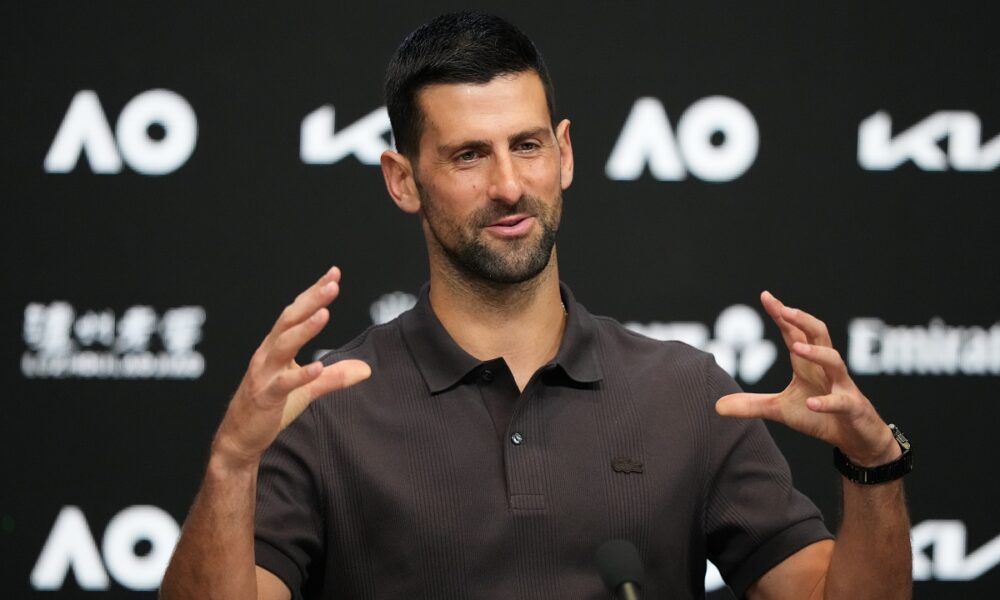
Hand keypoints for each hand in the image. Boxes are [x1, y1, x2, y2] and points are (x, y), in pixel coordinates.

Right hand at [212, 267, 370, 469]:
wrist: (240, 438)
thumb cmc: (270, 408)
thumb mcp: (307, 389)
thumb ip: (334, 377)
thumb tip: (366, 369)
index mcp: (275, 347)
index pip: (296, 313)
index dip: (313, 293)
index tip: (334, 274)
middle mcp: (267, 354)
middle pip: (289, 320)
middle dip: (311, 300)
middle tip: (332, 284)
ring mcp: (264, 374)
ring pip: (283, 345)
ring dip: (304, 329)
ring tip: (324, 313)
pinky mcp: (266, 397)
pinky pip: (283, 384)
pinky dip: (300, 375)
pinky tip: (318, 367)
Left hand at [715, 291, 897, 465]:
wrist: (856, 438)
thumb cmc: (820, 417)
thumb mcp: (781, 410)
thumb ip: (752, 404)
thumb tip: (716, 405)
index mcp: (808, 364)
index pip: (795, 333)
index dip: (782, 314)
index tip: (766, 296)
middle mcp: (826, 369)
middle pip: (819, 335)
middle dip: (803, 320)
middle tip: (784, 310)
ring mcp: (842, 387)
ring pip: (834, 361)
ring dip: (816, 353)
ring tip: (796, 347)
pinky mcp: (853, 408)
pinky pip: (841, 401)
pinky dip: (827, 402)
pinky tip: (812, 403)